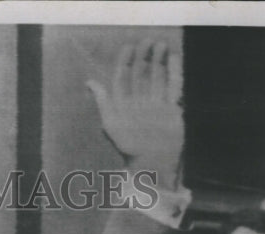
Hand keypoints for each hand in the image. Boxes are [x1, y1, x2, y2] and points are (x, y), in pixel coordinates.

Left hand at [87, 40, 183, 189]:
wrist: (152, 162)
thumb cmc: (129, 145)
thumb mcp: (111, 122)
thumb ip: (102, 101)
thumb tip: (89, 82)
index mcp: (123, 104)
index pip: (123, 77)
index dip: (126, 61)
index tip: (130, 46)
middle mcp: (139, 102)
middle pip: (141, 74)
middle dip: (144, 56)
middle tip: (149, 40)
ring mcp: (156, 104)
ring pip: (157, 77)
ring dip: (159, 61)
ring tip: (162, 44)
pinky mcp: (171, 108)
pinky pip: (174, 86)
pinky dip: (174, 72)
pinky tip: (174, 58)